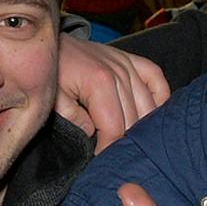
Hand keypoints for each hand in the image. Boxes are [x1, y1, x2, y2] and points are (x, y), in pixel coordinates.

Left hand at [57, 36, 169, 151]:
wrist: (47, 42)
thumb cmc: (51, 71)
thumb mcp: (53, 100)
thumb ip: (74, 120)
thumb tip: (93, 135)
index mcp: (100, 82)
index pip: (115, 129)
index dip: (109, 151)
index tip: (101, 163)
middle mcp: (120, 72)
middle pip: (134, 121)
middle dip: (124, 143)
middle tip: (115, 157)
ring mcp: (128, 65)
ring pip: (148, 106)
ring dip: (142, 127)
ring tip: (131, 143)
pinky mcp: (132, 60)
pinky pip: (156, 79)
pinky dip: (159, 98)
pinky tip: (151, 114)